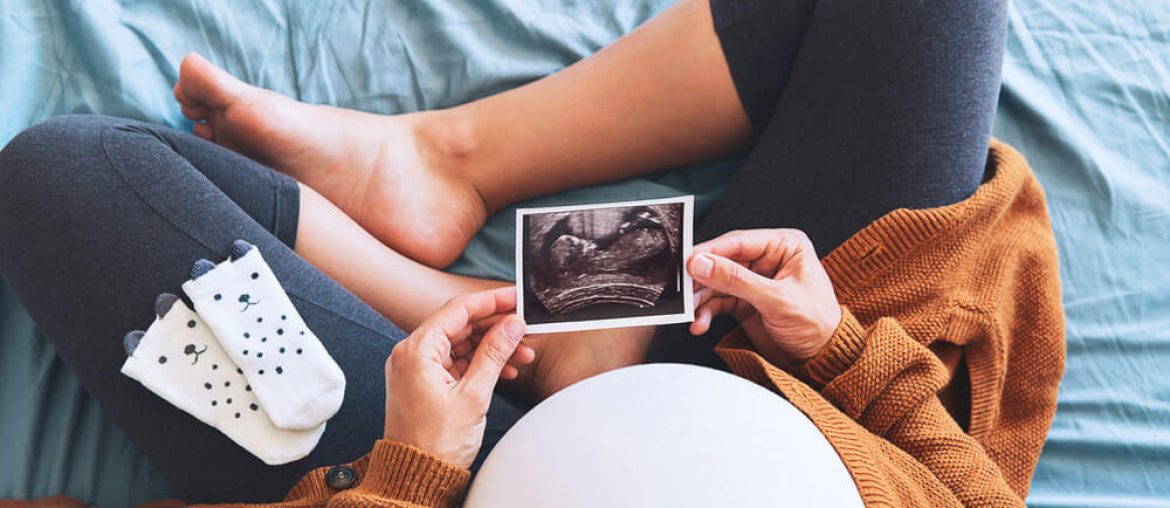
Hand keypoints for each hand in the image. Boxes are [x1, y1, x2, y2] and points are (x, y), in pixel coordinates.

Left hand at [383, 286, 534, 467]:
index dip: (492, 301)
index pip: (458, 310)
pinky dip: (479, 364)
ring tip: (523, 357)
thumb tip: (512, 325)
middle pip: (460, 326)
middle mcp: (411, 354)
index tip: (517, 298)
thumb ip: (494, 354)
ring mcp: (416, 369)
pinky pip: (455, 363)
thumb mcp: (474, 395)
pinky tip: (505, 371)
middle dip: (496, 328)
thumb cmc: (437, 443)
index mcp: (417, 350)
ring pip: (461, 345)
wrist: (416, 478)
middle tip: (526, 330)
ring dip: (492, 348)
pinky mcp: (423, 383)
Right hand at [687, 229, 841, 367]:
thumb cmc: (816, 323)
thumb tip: (701, 263)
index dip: (710, 251)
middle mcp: (767, 259)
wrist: (823, 359)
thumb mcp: (776, 299)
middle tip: (682, 288)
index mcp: (784, 246)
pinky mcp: (745, 301)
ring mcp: (754, 280)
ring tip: (690, 311)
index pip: (739, 242)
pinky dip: (707, 312)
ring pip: (717, 282)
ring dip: (701, 298)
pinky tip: (701, 323)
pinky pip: (719, 301)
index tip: (687, 261)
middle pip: (723, 261)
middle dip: (702, 277)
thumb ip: (737, 280)